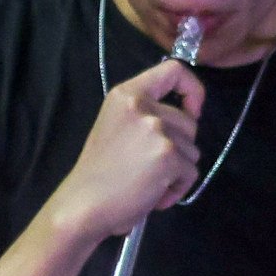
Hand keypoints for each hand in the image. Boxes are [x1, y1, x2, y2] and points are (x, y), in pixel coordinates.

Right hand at [44, 56, 203, 245]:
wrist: (83, 205)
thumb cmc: (97, 173)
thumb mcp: (116, 126)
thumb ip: (144, 115)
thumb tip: (185, 119)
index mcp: (127, 94)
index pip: (173, 70)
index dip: (192, 90)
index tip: (192, 111)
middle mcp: (143, 106)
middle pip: (189, 122)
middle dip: (180, 148)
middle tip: (152, 167)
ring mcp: (156, 130)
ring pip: (193, 150)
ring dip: (178, 171)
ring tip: (149, 184)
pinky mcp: (168, 156)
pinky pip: (191, 173)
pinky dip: (177, 189)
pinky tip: (153, 197)